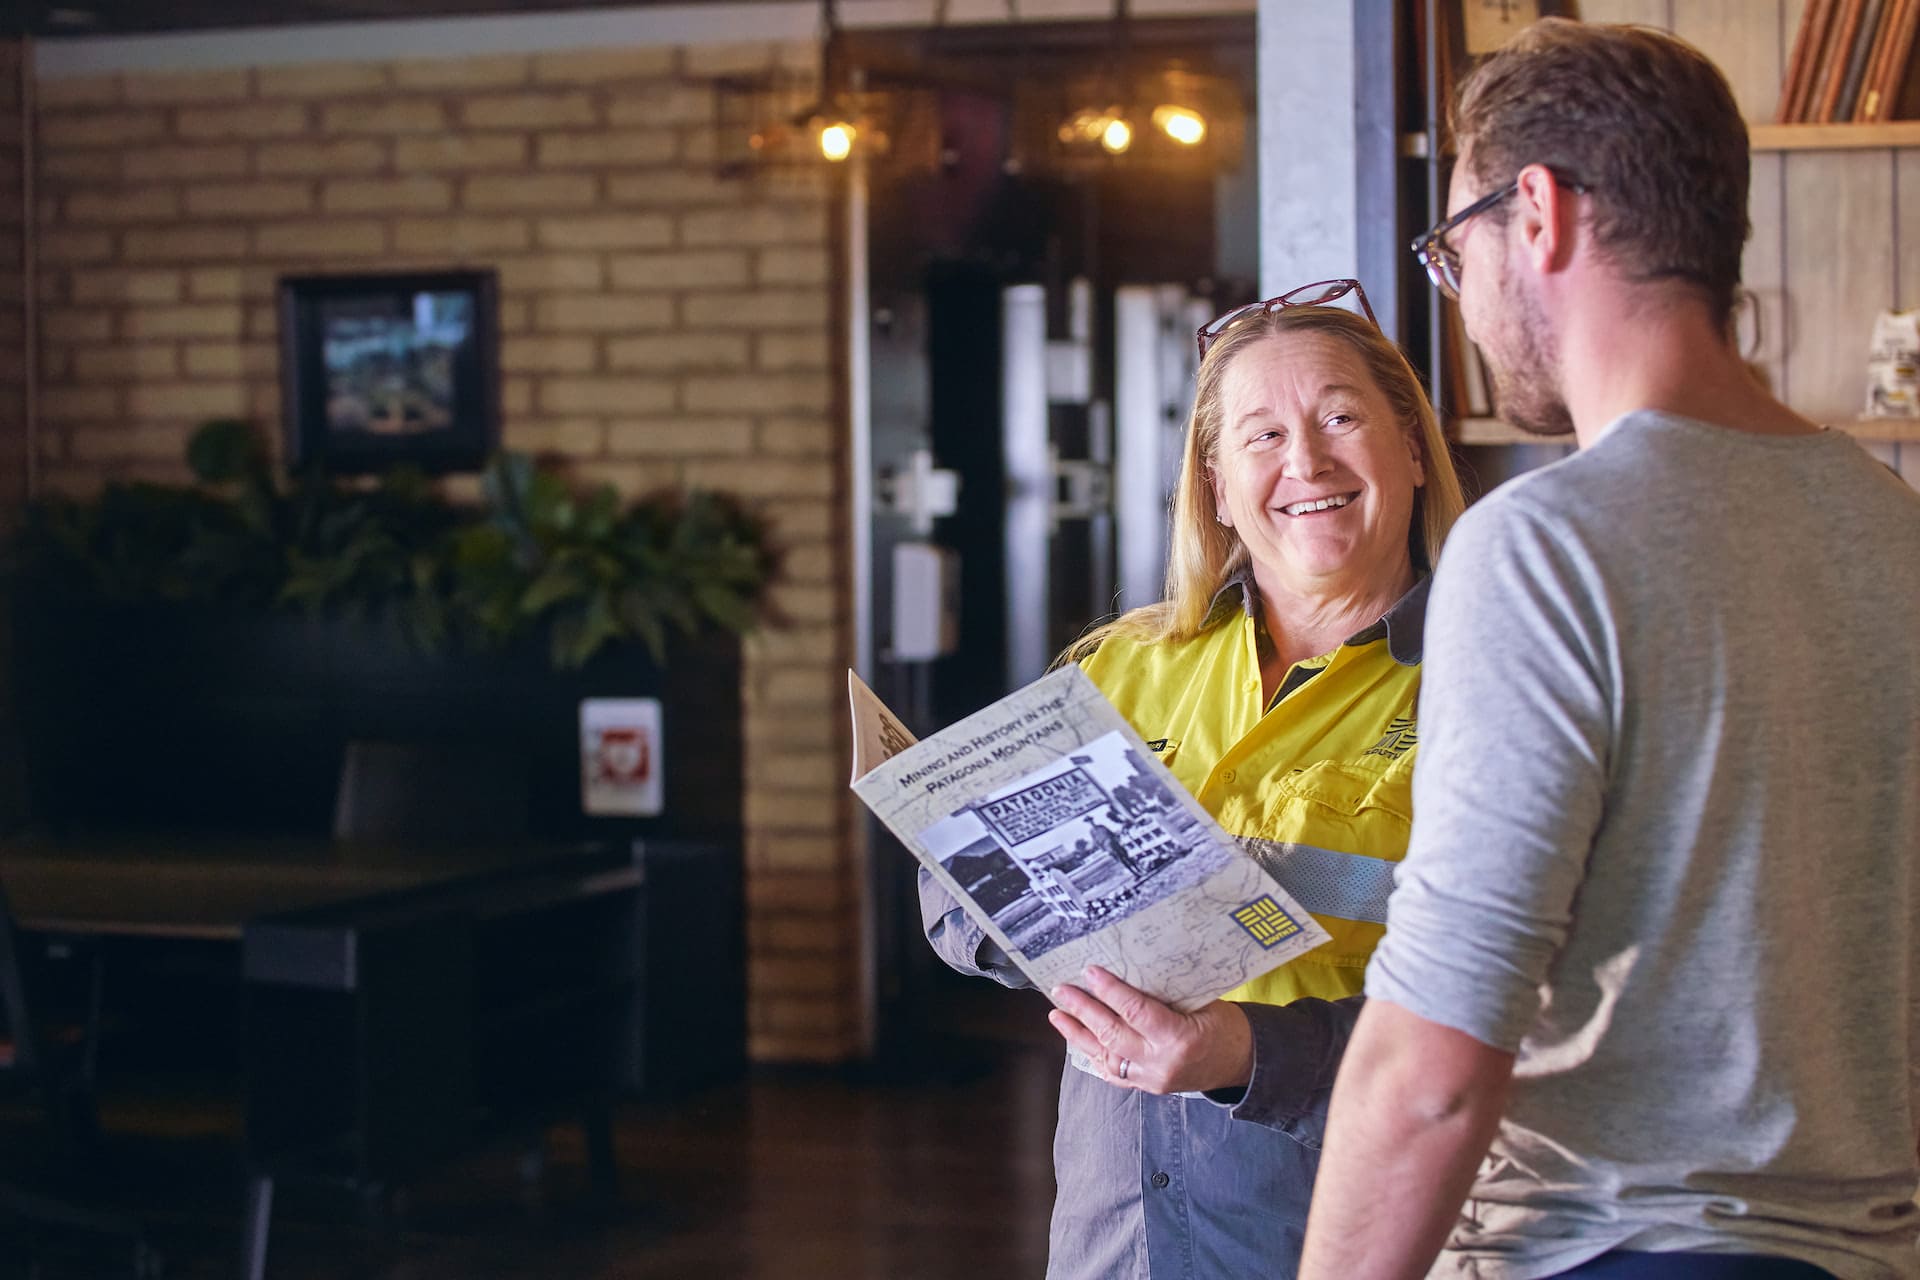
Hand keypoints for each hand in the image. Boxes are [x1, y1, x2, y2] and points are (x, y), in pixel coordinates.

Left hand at [1048, 965, 1253, 1094]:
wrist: (1242, 1064)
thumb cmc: (1226, 1027)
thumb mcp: (1203, 1004)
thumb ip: (1167, 995)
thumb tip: (1129, 972)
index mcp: (1178, 1039)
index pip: (1136, 1011)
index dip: (1110, 990)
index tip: (1089, 971)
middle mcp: (1160, 1063)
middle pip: (1113, 1034)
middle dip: (1083, 1010)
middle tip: (1061, 989)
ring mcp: (1151, 1079)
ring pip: (1105, 1056)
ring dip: (1079, 1034)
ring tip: (1057, 1014)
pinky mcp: (1147, 1087)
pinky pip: (1113, 1073)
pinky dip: (1094, 1055)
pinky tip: (1078, 1041)